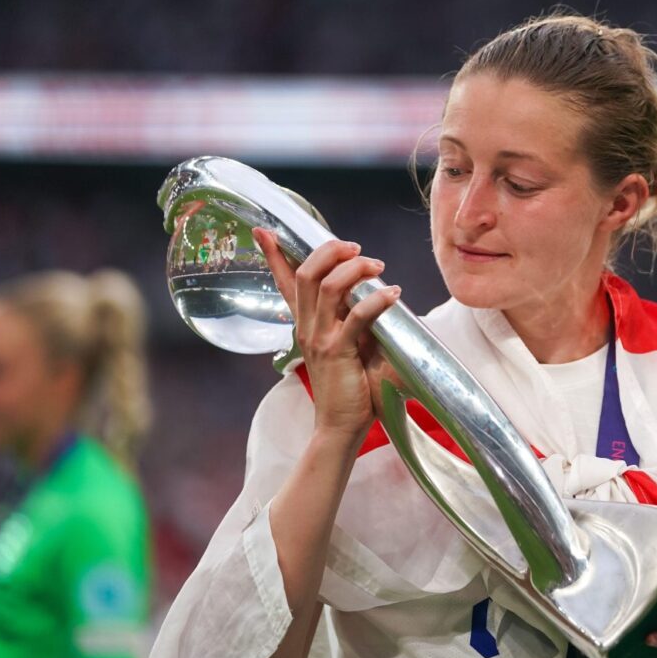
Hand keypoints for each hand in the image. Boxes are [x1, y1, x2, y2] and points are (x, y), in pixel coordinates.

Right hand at [254, 228, 400, 446]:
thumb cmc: (348, 387)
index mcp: (305, 324)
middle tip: (356, 248)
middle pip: (306, 274)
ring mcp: (320, 339)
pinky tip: (393, 293)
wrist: (339, 427)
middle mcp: (306, 327)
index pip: (284, 283)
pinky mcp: (338, 352)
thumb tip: (378, 294)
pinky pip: (356, 317)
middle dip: (329, 251)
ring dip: (354, 269)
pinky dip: (376, 300)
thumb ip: (353, 320)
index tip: (263, 230)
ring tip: (378, 267)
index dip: (273, 255)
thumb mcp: (347, 345)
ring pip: (328, 288)